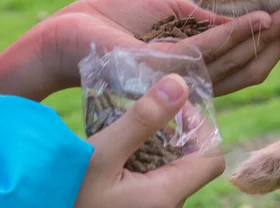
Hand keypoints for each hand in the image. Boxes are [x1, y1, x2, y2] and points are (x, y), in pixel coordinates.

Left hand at [0, 0, 279, 100]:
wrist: (68, 31)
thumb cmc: (115, 22)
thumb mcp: (168, 16)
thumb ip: (201, 20)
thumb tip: (234, 13)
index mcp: (196, 67)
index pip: (243, 60)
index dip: (271, 42)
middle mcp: (192, 79)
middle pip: (247, 65)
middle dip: (278, 40)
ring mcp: (177, 76)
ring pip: (233, 58)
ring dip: (265, 35)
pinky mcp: (159, 66)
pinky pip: (205, 48)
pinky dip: (235, 32)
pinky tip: (259, 16)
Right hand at [75, 74, 224, 207]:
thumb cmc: (66, 191)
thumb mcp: (102, 153)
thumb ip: (142, 120)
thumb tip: (179, 84)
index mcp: (166, 195)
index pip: (212, 158)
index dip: (203, 128)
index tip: (177, 107)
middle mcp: (167, 206)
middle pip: (194, 162)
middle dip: (180, 132)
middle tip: (155, 110)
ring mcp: (154, 207)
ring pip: (175, 168)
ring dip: (163, 143)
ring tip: (139, 125)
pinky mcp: (140, 205)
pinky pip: (157, 177)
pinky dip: (150, 157)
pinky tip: (128, 146)